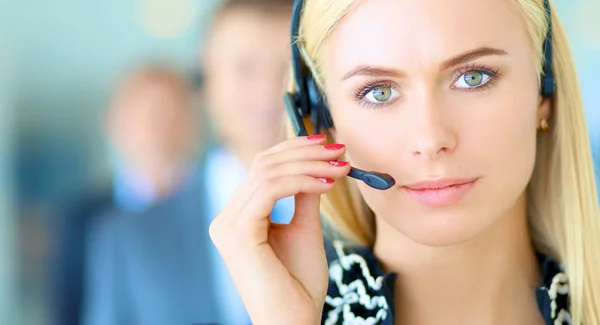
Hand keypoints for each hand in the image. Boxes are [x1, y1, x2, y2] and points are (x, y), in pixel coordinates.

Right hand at [209, 135, 349, 324]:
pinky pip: (270, 190)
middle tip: (338, 149)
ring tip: (341, 167)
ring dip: (309, 164)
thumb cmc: (300, 285)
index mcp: (238, 217)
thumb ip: (305, 195)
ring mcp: (228, 226)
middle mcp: (226, 218)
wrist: (295, 323)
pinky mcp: (238, 234)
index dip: (294, 149)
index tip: (328, 145)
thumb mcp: (305, 229)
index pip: (261, 168)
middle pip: (262, 163)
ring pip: (267, 172)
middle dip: (304, 152)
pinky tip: (328, 184)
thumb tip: (318, 162)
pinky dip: (302, 181)